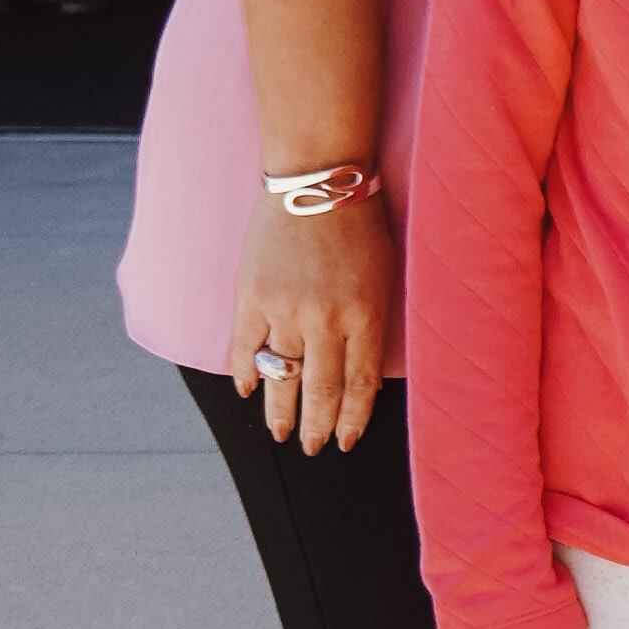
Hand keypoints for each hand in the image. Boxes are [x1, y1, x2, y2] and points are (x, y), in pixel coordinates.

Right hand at [230, 181, 396, 453]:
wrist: (316, 180)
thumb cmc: (359, 224)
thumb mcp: (383, 275)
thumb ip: (370, 323)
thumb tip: (360, 372)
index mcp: (366, 315)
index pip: (359, 384)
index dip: (352, 418)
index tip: (346, 441)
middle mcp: (327, 320)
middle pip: (321, 390)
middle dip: (318, 427)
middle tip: (314, 448)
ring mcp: (286, 309)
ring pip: (282, 377)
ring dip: (281, 411)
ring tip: (282, 434)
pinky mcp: (252, 295)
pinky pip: (246, 347)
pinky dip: (246, 373)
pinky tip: (246, 391)